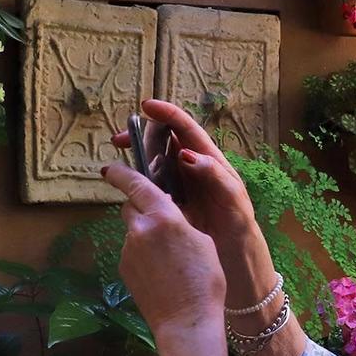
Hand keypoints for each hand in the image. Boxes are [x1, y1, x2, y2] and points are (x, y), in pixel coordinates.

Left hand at [102, 161, 225, 337]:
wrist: (186, 320)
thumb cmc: (205, 280)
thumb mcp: (202, 240)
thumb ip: (180, 220)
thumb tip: (167, 214)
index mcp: (163, 216)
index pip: (136, 185)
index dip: (121, 173)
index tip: (109, 168)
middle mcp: (140, 229)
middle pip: (131, 207)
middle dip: (142, 208)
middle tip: (162, 221)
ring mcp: (128, 250)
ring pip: (133, 231)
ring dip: (145, 233)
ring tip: (168, 255)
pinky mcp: (124, 269)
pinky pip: (132, 251)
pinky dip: (143, 253)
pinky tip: (161, 270)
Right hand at [112, 100, 259, 257]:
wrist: (233, 249)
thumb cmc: (237, 217)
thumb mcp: (231, 194)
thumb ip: (212, 172)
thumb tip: (185, 154)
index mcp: (207, 157)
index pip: (185, 128)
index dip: (166, 114)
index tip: (146, 107)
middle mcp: (190, 165)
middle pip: (163, 140)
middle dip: (140, 134)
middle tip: (119, 140)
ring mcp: (178, 181)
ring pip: (153, 160)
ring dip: (135, 157)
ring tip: (118, 160)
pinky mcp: (169, 199)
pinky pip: (150, 184)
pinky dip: (137, 181)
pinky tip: (127, 185)